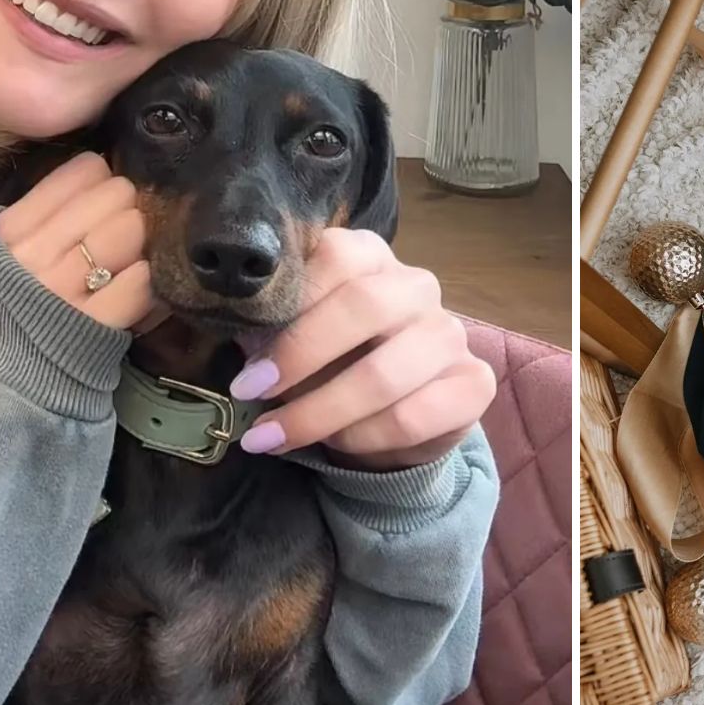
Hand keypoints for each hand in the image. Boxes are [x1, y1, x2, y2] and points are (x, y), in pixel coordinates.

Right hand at [0, 151, 159, 330]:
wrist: (14, 372)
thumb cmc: (20, 299)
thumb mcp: (13, 247)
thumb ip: (48, 208)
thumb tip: (104, 167)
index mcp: (11, 227)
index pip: (84, 170)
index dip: (105, 181)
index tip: (104, 199)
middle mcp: (34, 255)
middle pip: (114, 194)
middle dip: (129, 207)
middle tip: (125, 227)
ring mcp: (64, 290)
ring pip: (130, 230)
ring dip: (142, 239)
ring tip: (131, 255)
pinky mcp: (95, 325)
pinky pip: (142, 280)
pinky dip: (149, 277)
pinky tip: (140, 281)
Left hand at [229, 229, 494, 470]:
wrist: (394, 418)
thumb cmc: (331, 364)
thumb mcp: (294, 337)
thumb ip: (271, 326)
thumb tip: (230, 328)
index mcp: (371, 258)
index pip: (337, 257)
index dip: (289, 308)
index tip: (247, 363)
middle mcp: (417, 287)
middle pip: (365, 306)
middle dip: (300, 357)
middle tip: (250, 395)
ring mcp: (450, 333)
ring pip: (386, 373)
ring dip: (320, 412)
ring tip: (275, 437)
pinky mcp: (473, 383)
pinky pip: (414, 416)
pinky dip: (364, 438)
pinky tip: (335, 448)